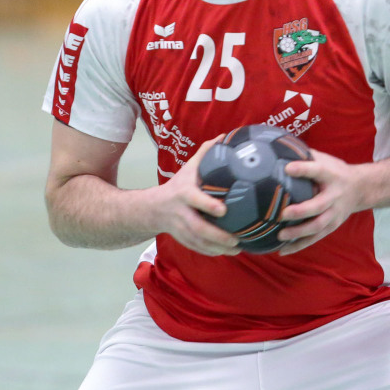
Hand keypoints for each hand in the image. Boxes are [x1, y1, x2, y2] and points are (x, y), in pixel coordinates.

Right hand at [151, 136, 241, 256]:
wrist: (152, 208)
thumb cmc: (178, 185)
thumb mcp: (189, 168)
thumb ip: (206, 153)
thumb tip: (225, 137)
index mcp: (183, 193)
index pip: (194, 199)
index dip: (207, 205)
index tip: (223, 210)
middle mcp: (180, 212)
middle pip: (197, 228)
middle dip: (217, 236)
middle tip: (236, 239)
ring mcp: (180, 228)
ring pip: (198, 242)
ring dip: (217, 248)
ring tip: (237, 249)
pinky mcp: (182, 239)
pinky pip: (196, 248)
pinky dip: (211, 252)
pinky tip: (226, 253)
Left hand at [275, 149, 365, 254]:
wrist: (362, 189)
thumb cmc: (335, 171)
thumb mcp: (325, 159)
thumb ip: (304, 155)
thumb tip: (276, 148)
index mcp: (331, 176)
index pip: (318, 170)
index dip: (303, 169)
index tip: (287, 168)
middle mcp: (334, 196)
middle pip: (319, 206)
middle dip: (301, 211)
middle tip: (283, 214)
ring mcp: (334, 214)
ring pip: (317, 226)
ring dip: (299, 232)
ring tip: (281, 235)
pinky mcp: (331, 226)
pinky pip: (315, 238)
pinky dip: (299, 245)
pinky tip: (283, 250)